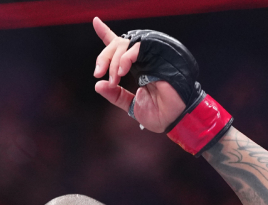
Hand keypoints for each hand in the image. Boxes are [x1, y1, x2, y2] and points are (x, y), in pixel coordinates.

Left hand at [91, 17, 184, 133]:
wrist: (172, 119)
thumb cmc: (157, 113)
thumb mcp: (130, 105)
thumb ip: (115, 95)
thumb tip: (98, 85)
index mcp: (135, 67)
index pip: (119, 47)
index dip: (106, 33)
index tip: (96, 22)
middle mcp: (141, 59)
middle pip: (118, 44)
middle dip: (104, 57)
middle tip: (98, 73)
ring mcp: (149, 57)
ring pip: (126, 44)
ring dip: (114, 60)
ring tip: (114, 78)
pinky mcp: (157, 56)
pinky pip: (137, 47)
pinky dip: (125, 57)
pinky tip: (122, 70)